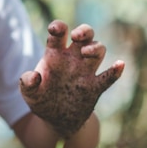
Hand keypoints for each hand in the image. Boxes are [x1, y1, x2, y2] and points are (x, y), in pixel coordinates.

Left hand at [19, 20, 124, 138]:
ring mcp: (85, 72)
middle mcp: (72, 59)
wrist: (56, 120)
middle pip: (85, 36)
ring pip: (98, 50)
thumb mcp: (29, 93)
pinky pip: (108, 77)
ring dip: (95, 48)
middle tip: (76, 36)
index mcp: (54, 55)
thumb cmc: (41, 100)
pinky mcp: (95, 87)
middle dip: (84, 31)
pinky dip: (115, 71)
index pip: (59, 33)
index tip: (55, 29)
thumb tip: (34, 76)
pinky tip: (119, 64)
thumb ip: (27, 83)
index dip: (58, 27)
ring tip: (86, 53)